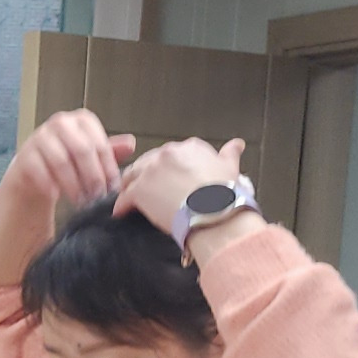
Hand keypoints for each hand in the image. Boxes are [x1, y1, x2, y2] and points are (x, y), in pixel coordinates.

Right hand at [3, 111, 135, 213]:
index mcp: (81, 120)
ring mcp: (40, 136)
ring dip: (73, 185)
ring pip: (61, 162)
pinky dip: (50, 185)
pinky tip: (57, 196)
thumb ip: (110, 150)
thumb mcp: (91, 155)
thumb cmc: (66, 161)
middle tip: (97, 196)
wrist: (33, 171)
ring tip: (81, 200)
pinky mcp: (25, 154)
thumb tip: (131, 144)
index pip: (100, 143)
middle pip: (82, 151)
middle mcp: (61, 123)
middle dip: (92, 178)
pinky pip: (41, 171)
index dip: (108, 168)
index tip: (112, 187)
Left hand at [117, 137, 248, 245]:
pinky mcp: (139, 190)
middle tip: (147, 189)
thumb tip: (236, 144)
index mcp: (189, 147)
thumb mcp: (230, 168)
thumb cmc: (224, 194)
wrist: (214, 212)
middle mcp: (167, 153)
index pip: (170, 154)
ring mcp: (151, 171)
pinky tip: (121, 212)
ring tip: (130, 198)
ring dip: (130, 186)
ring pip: (133, 176)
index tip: (167, 178)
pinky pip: (125, 197)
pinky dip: (122, 205)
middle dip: (146, 175)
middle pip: (148, 162)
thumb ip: (230, 154)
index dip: (166, 167)